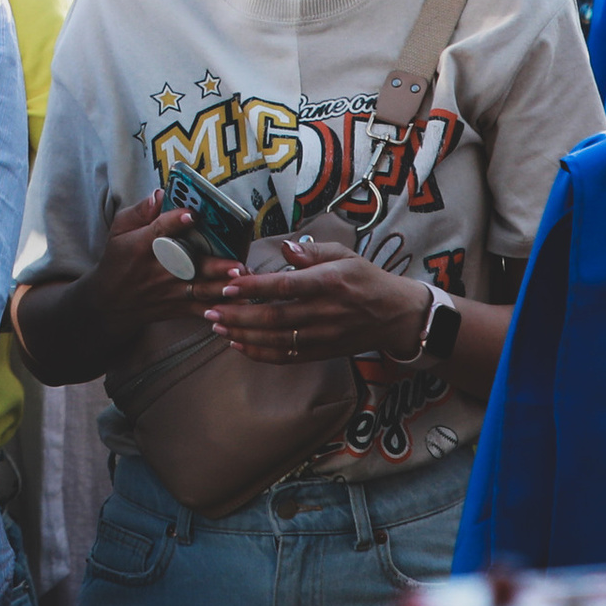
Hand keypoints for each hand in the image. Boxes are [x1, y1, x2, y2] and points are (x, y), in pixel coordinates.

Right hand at [15, 188, 238, 380]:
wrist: (112, 301)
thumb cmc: (118, 259)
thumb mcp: (119, 230)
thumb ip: (139, 212)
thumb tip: (160, 194)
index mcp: (142, 246)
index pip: (159, 231)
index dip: (175, 222)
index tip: (192, 214)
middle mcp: (159, 269)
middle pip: (188, 265)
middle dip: (213, 265)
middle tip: (235, 262)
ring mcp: (170, 291)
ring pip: (200, 289)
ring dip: (222, 286)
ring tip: (241, 278)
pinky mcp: (178, 307)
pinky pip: (201, 309)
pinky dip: (220, 309)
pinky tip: (238, 303)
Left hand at [204, 238, 431, 364]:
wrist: (396, 315)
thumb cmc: (366, 278)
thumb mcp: (345, 254)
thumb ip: (312, 252)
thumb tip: (285, 248)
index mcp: (329, 282)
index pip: (285, 286)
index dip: (254, 287)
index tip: (228, 285)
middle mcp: (325, 312)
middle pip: (275, 318)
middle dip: (238, 315)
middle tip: (210, 311)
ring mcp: (324, 335)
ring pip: (277, 340)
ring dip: (243, 335)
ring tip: (217, 327)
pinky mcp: (323, 352)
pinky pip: (288, 357)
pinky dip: (261, 354)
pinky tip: (239, 344)